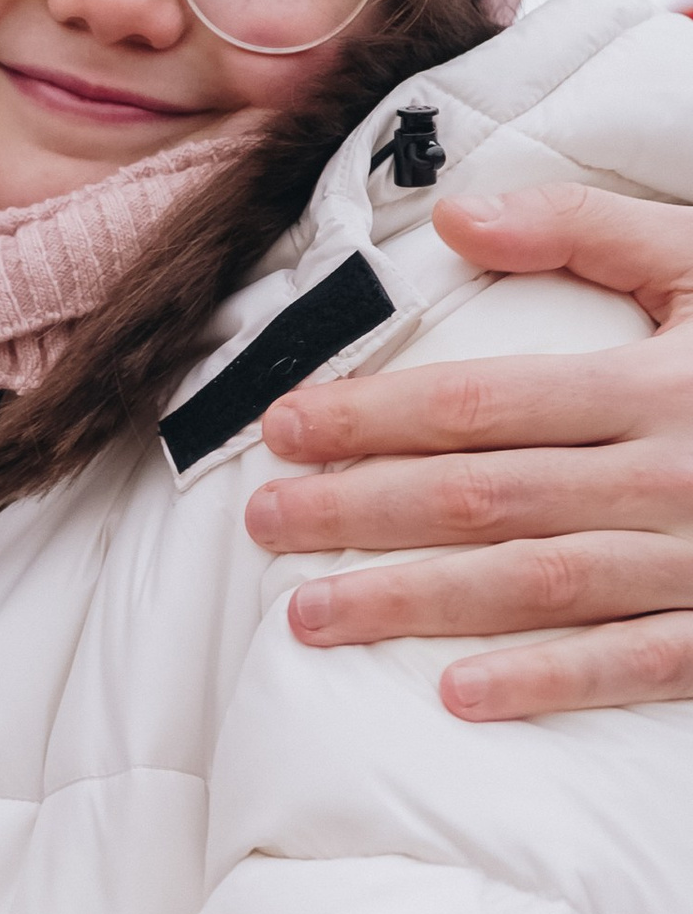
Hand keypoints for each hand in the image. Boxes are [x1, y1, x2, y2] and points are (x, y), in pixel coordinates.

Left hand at [245, 186, 692, 720]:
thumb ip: (591, 229)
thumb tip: (454, 218)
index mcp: (661, 381)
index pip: (484, 401)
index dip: (373, 415)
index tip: (283, 428)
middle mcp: (676, 472)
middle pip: (485, 497)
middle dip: (359, 512)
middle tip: (262, 526)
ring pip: (536, 585)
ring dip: (415, 603)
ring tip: (308, 616)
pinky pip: (639, 664)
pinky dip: (551, 681)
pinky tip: (459, 695)